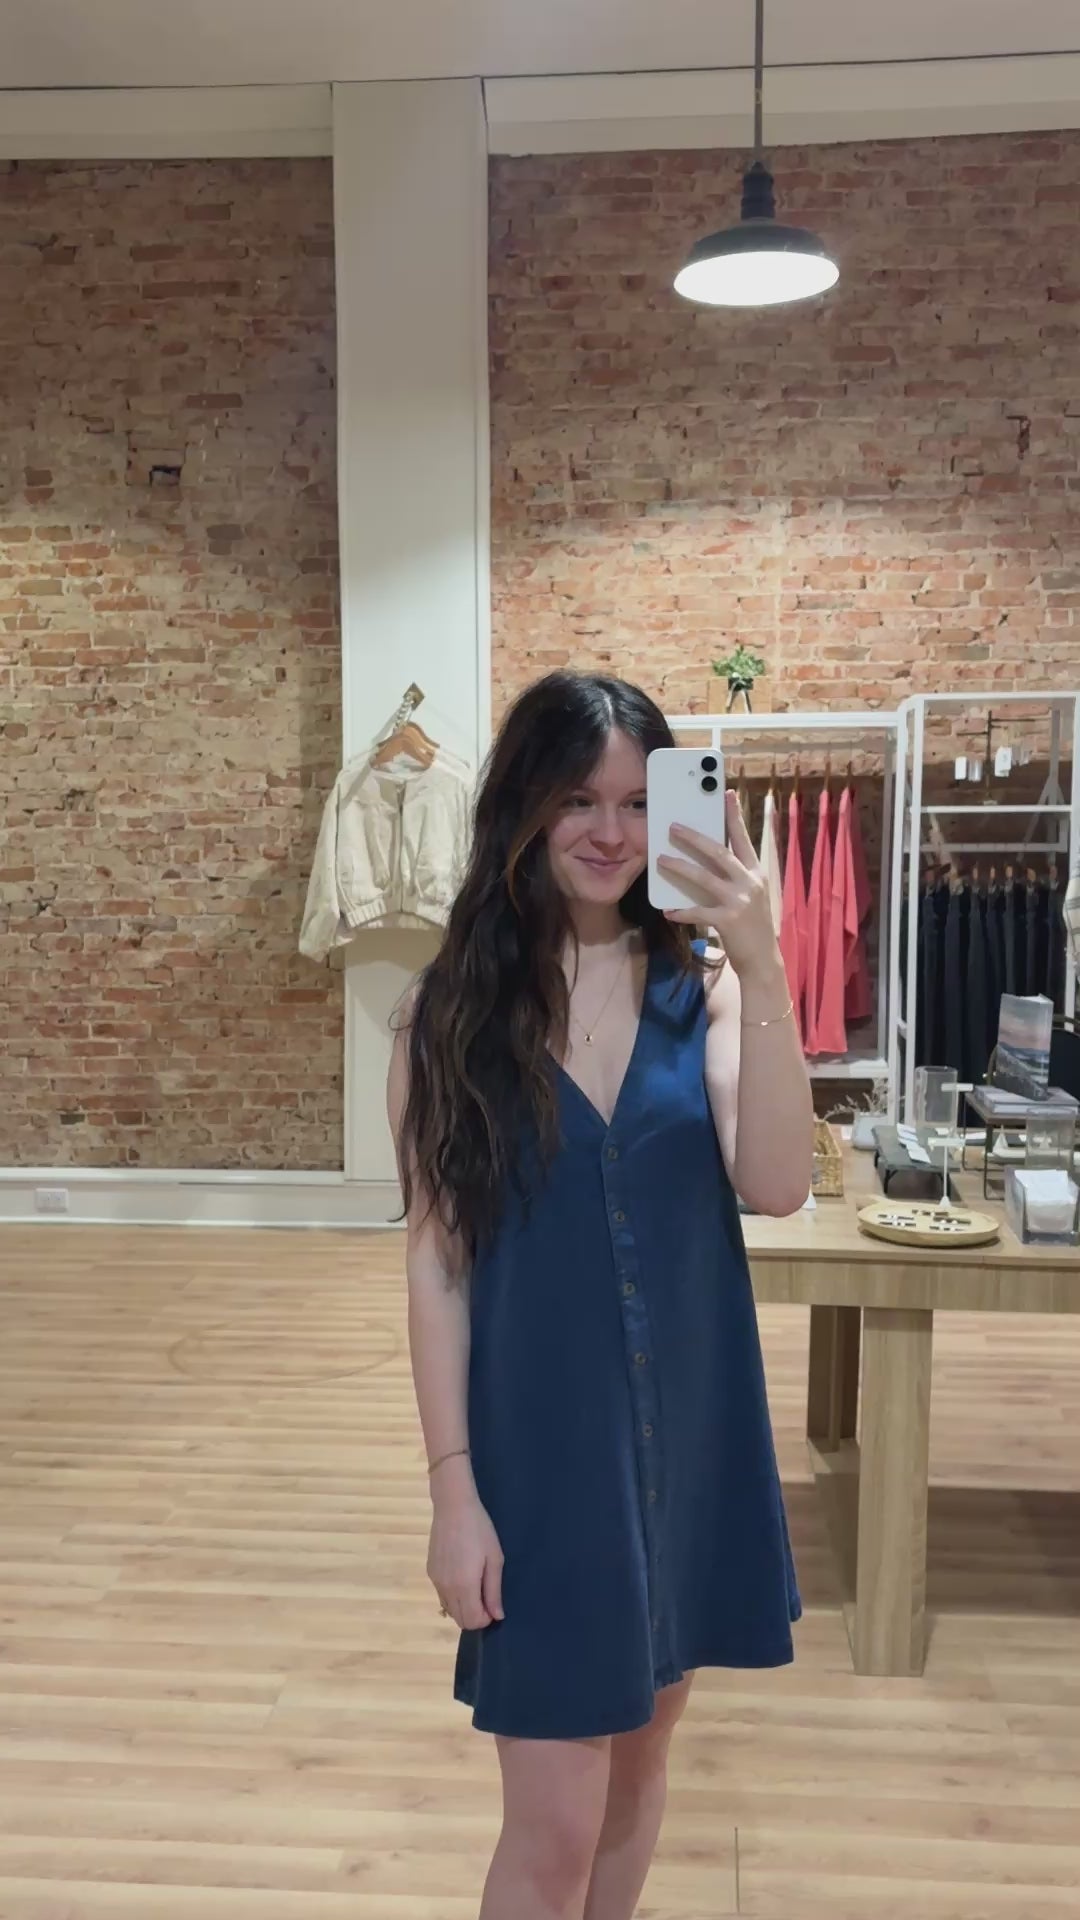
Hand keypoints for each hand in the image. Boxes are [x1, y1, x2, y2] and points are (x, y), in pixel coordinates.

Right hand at [428, 1487, 504, 1631]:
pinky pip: (442, 1595)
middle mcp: (446, 1588)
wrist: (452, 1507)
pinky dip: (453, 1596)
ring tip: (475, 1585)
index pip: (472, 1621)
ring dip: (463, 1607)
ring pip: (449, 1609)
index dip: (485, 1619)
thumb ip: (494, 1590)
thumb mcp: (494, 1558)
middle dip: (474, 1616)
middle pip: (459, 1620)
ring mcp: (436, 1581)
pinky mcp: (430, 1572)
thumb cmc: (479, 1530)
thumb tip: (497, 1616)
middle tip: (486, 1596)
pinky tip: (462, 1576)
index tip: (493, 1605)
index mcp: (464, 1586)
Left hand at [657, 789, 777, 980]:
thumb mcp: (750, 896)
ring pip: (704, 877)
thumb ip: (734, 877)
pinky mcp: (728, 921)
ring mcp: (740, 901)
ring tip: (661, 859)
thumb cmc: (753, 926)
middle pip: (719, 852)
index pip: (743, 839)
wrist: (764, 960)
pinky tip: (668, 911)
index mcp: (756, 873)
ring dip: (680, 867)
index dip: (734, 816)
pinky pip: (698, 912)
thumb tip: (706, 860)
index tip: (726, 793)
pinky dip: (681, 911)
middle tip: (673, 826)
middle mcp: (750, 883)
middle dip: (694, 837)